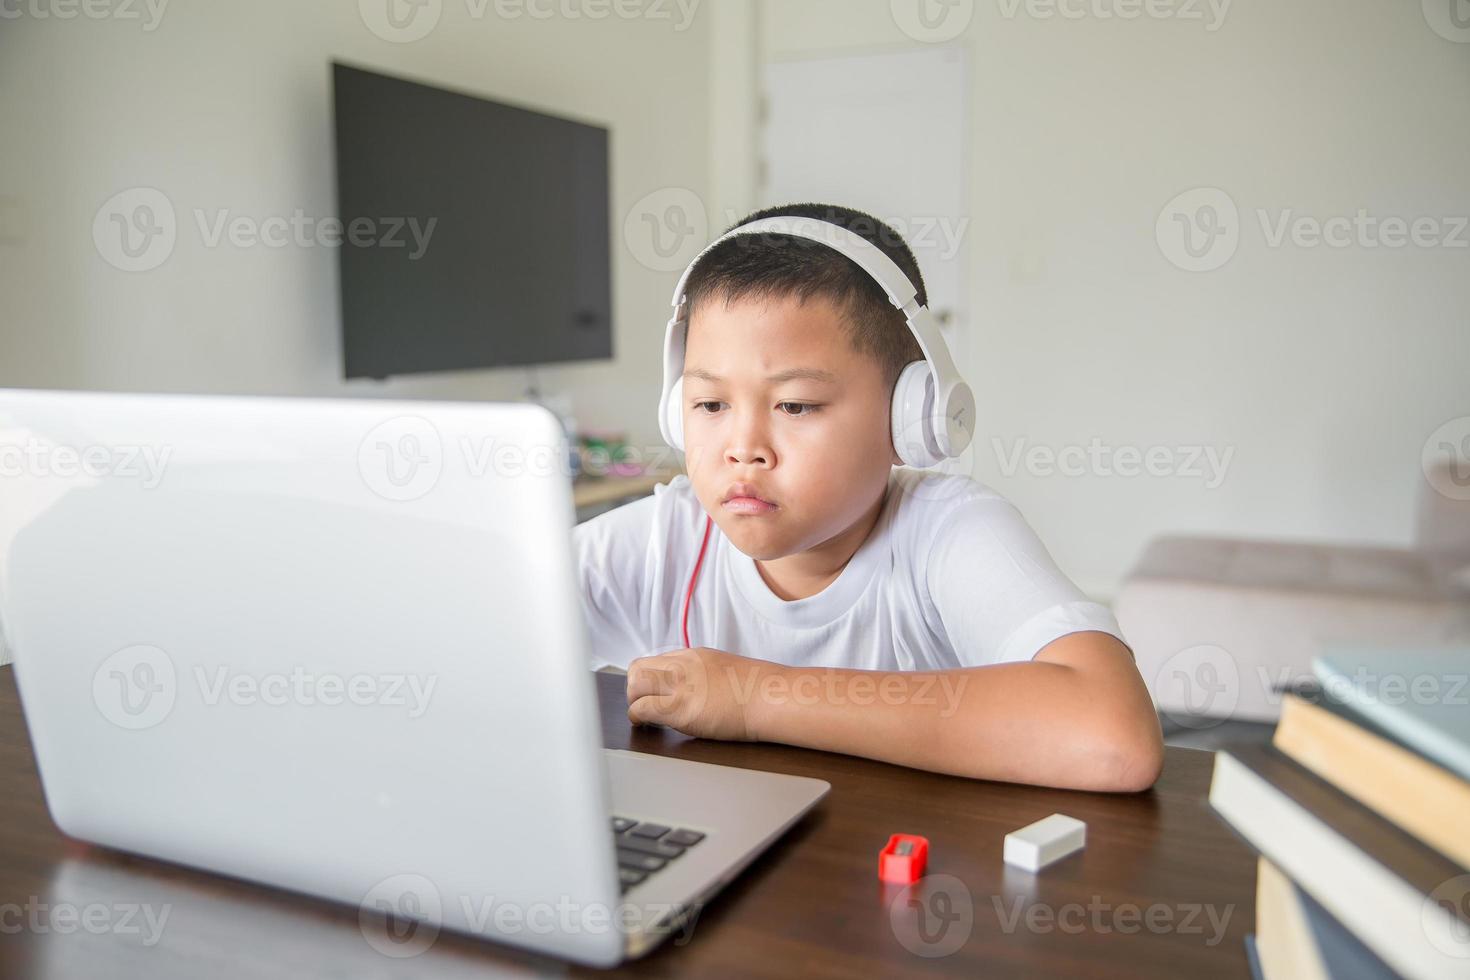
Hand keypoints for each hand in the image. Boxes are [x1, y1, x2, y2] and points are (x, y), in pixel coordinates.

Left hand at [625, 647, 773, 741]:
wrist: (772, 697)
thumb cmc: (759, 690)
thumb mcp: (726, 670)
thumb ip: (704, 675)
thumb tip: (695, 689)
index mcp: (694, 656)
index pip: (656, 661)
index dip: (649, 679)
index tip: (652, 693)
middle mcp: (683, 665)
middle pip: (637, 668)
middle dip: (634, 689)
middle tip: (641, 704)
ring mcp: (680, 684)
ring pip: (634, 685)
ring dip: (633, 702)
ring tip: (642, 717)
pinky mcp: (679, 707)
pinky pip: (642, 709)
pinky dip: (638, 718)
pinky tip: (646, 726)